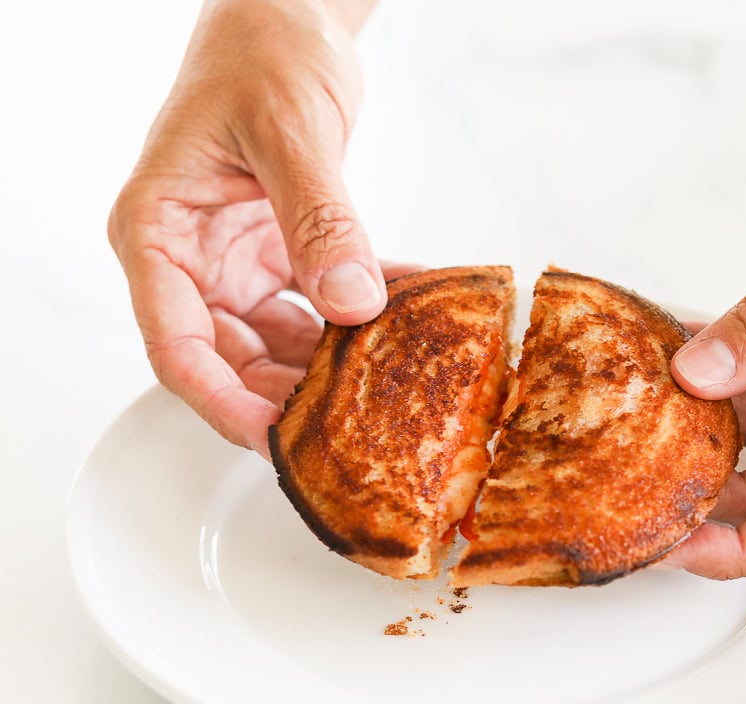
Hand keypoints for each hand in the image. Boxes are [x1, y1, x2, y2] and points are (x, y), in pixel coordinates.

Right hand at [107, 0, 393, 458]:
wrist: (285, 19)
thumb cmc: (260, 54)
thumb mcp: (290, 133)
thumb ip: (319, 220)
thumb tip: (352, 302)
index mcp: (158, 233)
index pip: (176, 345)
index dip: (222, 402)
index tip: (272, 440)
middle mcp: (190, 257)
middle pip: (229, 358)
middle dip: (287, 397)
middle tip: (351, 427)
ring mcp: (233, 260)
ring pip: (276, 343)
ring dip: (331, 364)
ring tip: (388, 381)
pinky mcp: (277, 253)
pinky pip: (318, 304)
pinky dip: (361, 314)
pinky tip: (408, 318)